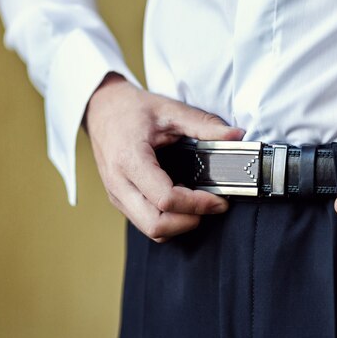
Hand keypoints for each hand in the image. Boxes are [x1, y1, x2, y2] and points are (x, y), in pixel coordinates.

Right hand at [85, 73, 244, 241]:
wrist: (101, 108)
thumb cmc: (132, 108)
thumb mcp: (170, 110)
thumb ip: (203, 125)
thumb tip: (236, 135)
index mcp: (130, 160)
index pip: (166, 199)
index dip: (197, 204)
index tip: (219, 199)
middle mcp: (119, 183)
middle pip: (156, 225)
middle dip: (189, 221)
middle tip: (213, 205)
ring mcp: (116, 194)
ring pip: (151, 229)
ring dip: (180, 224)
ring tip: (200, 204)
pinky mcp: (120, 199)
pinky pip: (145, 222)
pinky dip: (168, 220)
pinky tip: (184, 202)